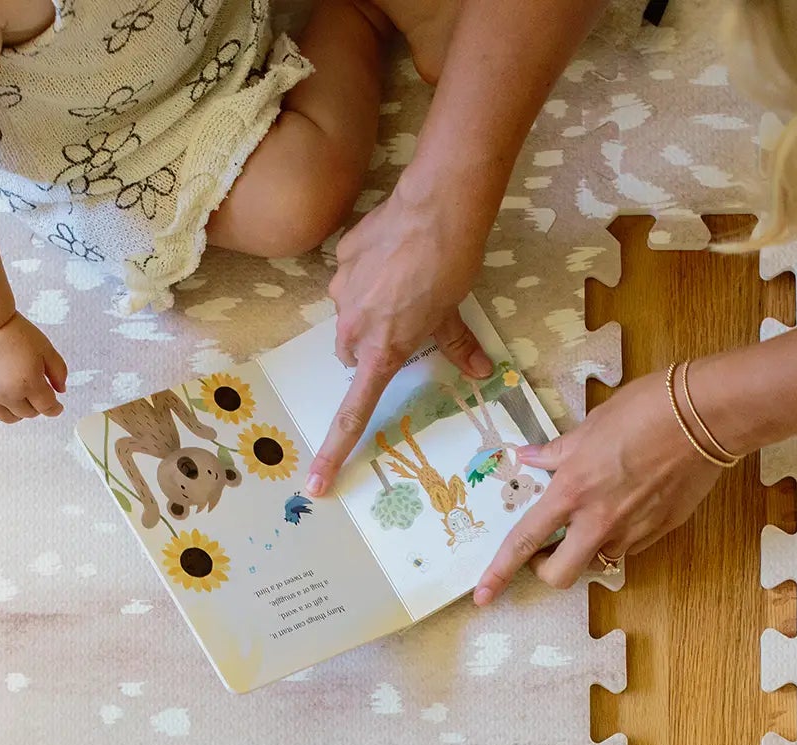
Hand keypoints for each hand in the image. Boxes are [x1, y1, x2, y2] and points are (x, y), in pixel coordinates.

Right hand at [0, 312, 66, 422]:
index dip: (55, 408)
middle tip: (37, 395)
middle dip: (36, 406)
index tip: (57, 406)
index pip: (47, 408)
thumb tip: (61, 391)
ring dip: (17, 413)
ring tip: (19, 401)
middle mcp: (7, 394)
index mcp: (29, 384)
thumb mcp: (46, 348)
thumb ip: (59, 372)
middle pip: (28, 413)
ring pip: (6, 417)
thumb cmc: (14, 331)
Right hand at [305, 175, 493, 495]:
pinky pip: (351, 277)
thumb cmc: (450, 270)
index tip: (315, 482)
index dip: (334, 452)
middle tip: (405, 330)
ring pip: (350, 316)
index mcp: (381, 353)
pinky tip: (393, 258)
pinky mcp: (341, 258)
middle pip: (352, 355)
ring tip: (403, 285)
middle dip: (372, 350)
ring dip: (371, 311)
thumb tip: (481, 372)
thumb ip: (458, 348)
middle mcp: (353, 328)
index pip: (353, 414)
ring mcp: (343, 291)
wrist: (437, 209)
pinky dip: (368, 275)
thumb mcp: (455, 315)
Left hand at [473, 369, 723, 603]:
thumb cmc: (647, 409)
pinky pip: (628, 546)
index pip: (524, 540)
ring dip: (586, 549)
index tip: (482, 595)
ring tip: (595, 514)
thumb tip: (529, 458)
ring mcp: (632, 531)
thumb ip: (557, 452)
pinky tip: (630, 503)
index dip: (499, 572)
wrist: (707, 416)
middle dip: (545, 571)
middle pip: (559, 575)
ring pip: (596, 562)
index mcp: (572, 490)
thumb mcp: (591, 425)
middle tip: (547, 549)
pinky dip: (619, 535)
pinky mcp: (660, 532)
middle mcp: (598, 521)